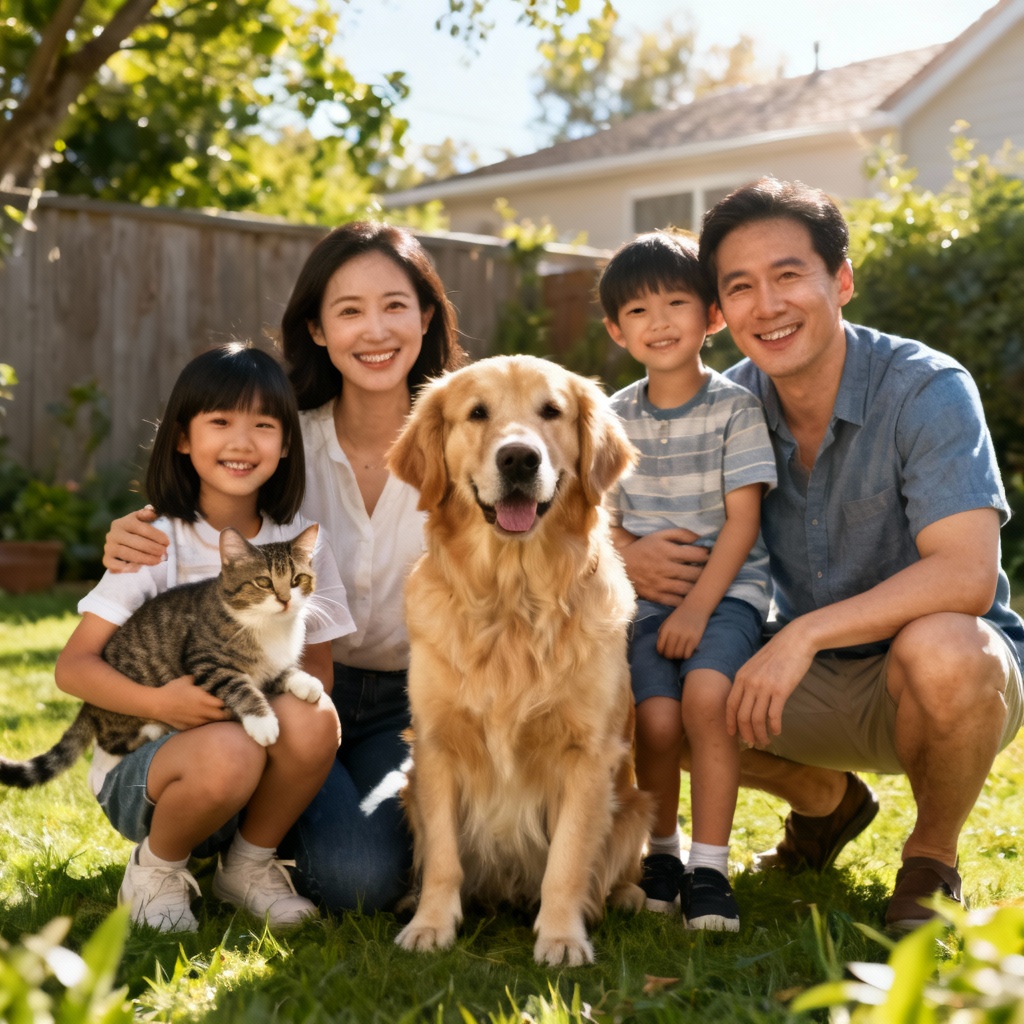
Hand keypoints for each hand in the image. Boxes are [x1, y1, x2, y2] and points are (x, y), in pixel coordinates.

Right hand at [103, 506, 168, 572]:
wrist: (121, 542)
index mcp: (124, 522)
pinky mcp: (106, 558)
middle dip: (153, 548)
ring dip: (144, 559)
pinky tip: (139, 568)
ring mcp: (109, 546)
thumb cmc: (136, 530)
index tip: (167, 543)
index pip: (143, 529)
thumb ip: (148, 514)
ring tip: (157, 560)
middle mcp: (114, 533)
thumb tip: (152, 511)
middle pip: (136, 542)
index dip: (157, 536)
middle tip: (164, 553)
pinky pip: (113, 565)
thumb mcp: (142, 519)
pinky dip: (126, 568)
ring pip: (127, 554)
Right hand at [151, 676, 232, 730]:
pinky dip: (205, 724)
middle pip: (221, 716)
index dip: (228, 703)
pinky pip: (201, 727)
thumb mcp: (186, 680)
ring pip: (212, 723)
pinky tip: (204, 720)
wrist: (156, 704)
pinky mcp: (188, 727)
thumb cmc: (171, 690)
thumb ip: (197, 679)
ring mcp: (195, 721)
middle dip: (227, 714)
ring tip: (218, 716)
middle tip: (229, 710)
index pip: (223, 704)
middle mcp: (202, 712)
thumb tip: (201, 676)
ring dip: (216, 720)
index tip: (230, 700)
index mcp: (204, 700)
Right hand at [617, 528, 708, 605]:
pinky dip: (688, 600)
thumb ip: (680, 534)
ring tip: (702, 583)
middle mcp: (666, 568)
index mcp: (667, 551)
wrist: (620, 567)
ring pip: (690, 590)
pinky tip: (691, 596)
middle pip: (697, 574)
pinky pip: (678, 602)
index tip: (710, 556)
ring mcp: (661, 585)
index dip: (708, 556)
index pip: (698, 555)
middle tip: (710, 572)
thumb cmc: (643, 549)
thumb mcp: (659, 536)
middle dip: (707, 573)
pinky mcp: (657, 597)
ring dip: (699, 587)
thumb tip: (700, 538)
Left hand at [656, 602, 708, 660]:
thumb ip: (662, 632)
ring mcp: (685, 636)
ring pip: (678, 655)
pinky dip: (686, 655)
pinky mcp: (695, 639)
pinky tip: (687, 651)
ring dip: (678, 656)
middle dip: (669, 656)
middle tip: (672, 654)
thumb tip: (660, 647)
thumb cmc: (681, 615)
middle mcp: (675, 633)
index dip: (661, 653)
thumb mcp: (668, 621)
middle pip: (669, 653)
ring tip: (679, 652)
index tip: (664, 652)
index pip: (660, 648)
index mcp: (667, 629)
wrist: (696, 606)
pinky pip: (687, 654)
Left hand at [726, 623, 815, 747]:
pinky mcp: (780, 690)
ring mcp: (764, 687)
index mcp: (741, 677)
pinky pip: (773, 715)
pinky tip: (777, 731)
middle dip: (745, 734)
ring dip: (760, 734)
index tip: (732, 735)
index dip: (730, 722)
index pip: (730, 705)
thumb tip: (746, 699)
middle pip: (742, 716)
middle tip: (752, 743)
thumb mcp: (755, 665)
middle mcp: (749, 683)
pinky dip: (774, 727)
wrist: (795, 641)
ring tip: (765, 741)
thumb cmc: (777, 654)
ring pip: (757, 719)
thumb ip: (748, 680)